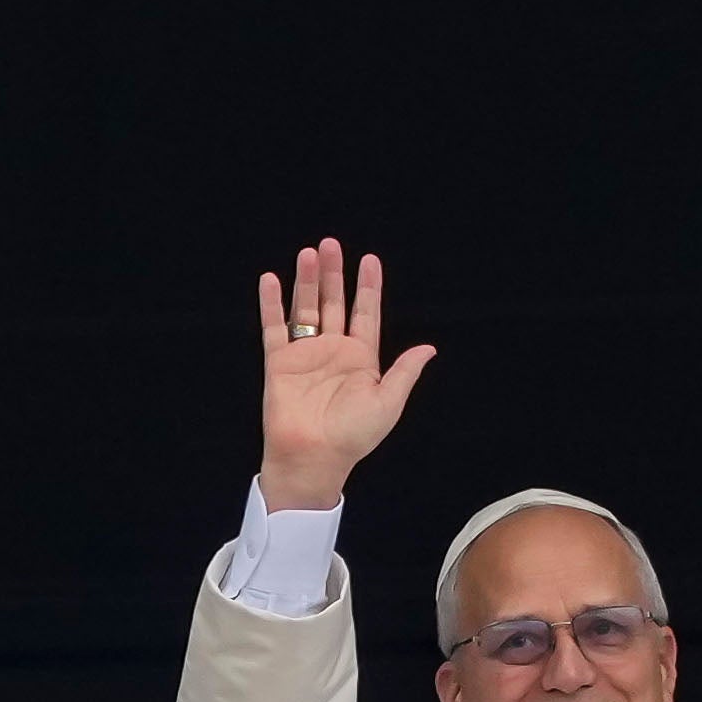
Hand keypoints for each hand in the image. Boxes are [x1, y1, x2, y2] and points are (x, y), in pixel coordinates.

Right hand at [254, 237, 427, 513]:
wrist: (313, 457)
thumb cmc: (353, 436)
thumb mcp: (388, 402)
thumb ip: (404, 371)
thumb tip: (429, 347)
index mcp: (361, 359)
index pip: (365, 313)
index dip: (368, 286)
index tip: (370, 259)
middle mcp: (333, 351)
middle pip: (334, 303)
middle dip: (334, 273)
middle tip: (331, 244)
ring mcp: (305, 355)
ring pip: (306, 308)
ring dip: (307, 281)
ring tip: (309, 253)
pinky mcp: (279, 362)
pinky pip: (274, 327)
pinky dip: (272, 303)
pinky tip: (272, 279)